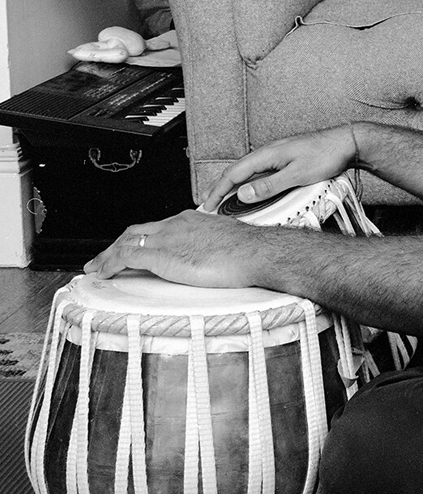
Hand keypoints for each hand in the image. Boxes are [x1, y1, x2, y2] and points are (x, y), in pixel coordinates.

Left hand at [84, 210, 271, 286]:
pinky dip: (110, 264)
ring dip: (107, 255)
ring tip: (97, 267)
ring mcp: (167, 239)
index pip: (157, 227)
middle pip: (136, 232)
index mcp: (191, 220)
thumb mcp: (225, 242)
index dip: (140, 239)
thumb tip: (211, 257)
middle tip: (105, 258)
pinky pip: (126, 257)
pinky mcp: (162, 256)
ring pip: (126, 242)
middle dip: (117, 245)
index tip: (134, 248)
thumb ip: (210, 246)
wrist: (255, 252)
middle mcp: (176, 225)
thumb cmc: (248, 251)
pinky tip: (104, 273)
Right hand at [201, 125, 356, 212]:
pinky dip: (249, 181)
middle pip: (237, 171)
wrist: (347, 142)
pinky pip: (260, 171)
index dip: (218, 190)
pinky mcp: (285, 158)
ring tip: (223, 198)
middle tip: (208, 203)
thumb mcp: (296, 174)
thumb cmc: (326, 154)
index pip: (233, 173)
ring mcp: (277, 154)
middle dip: (219, 187)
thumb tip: (243, 194)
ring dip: (233, 184)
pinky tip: (251, 189)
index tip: (207, 205)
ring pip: (248, 171)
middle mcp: (269, 152)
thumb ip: (269, 185)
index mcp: (267, 154)